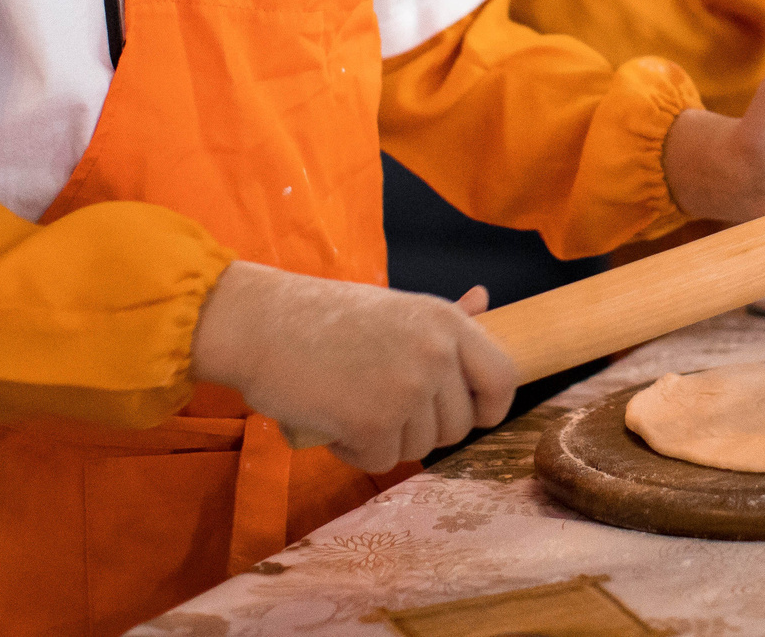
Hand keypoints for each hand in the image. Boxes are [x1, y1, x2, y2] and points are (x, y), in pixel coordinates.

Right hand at [190, 263, 515, 472]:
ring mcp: (408, 389)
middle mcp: (436, 353)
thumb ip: (444, 319)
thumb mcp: (396, 309)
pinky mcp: (375, 423)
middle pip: (457, 426)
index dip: (489, 406)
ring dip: (385, 440)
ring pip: (418, 448)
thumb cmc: (324, 317)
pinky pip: (380, 462)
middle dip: (421, 429)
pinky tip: (332, 421)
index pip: (503, 378)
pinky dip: (354, 452)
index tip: (468, 415)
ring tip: (349, 403)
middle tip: (378, 404)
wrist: (260, 324)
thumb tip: (484, 301)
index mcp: (447, 322)